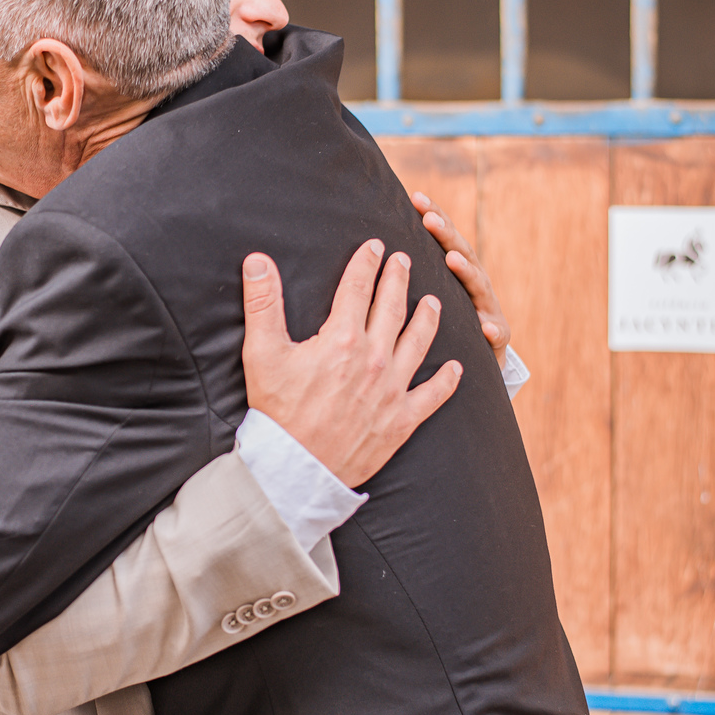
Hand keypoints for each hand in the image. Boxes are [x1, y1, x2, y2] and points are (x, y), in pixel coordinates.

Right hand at [241, 241, 461, 488]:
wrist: (295, 468)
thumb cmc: (276, 412)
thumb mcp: (261, 353)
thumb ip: (262, 303)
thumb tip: (258, 260)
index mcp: (342, 339)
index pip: (358, 288)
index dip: (366, 263)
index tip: (375, 246)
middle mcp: (374, 359)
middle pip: (391, 309)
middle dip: (398, 280)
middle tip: (405, 262)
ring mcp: (391, 390)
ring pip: (418, 344)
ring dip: (427, 320)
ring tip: (433, 302)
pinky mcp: (400, 420)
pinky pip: (431, 396)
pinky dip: (446, 382)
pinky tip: (456, 368)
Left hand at [410, 193, 510, 367]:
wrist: (478, 362)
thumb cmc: (444, 327)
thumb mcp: (429, 297)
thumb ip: (411, 276)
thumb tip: (372, 250)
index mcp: (457, 274)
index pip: (445, 240)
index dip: (435, 217)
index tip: (416, 198)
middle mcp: (475, 286)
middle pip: (463, 254)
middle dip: (447, 236)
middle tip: (429, 220)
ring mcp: (488, 309)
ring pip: (480, 288)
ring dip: (467, 272)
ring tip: (453, 260)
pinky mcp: (497, 339)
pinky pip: (497, 334)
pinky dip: (493, 330)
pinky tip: (487, 329)